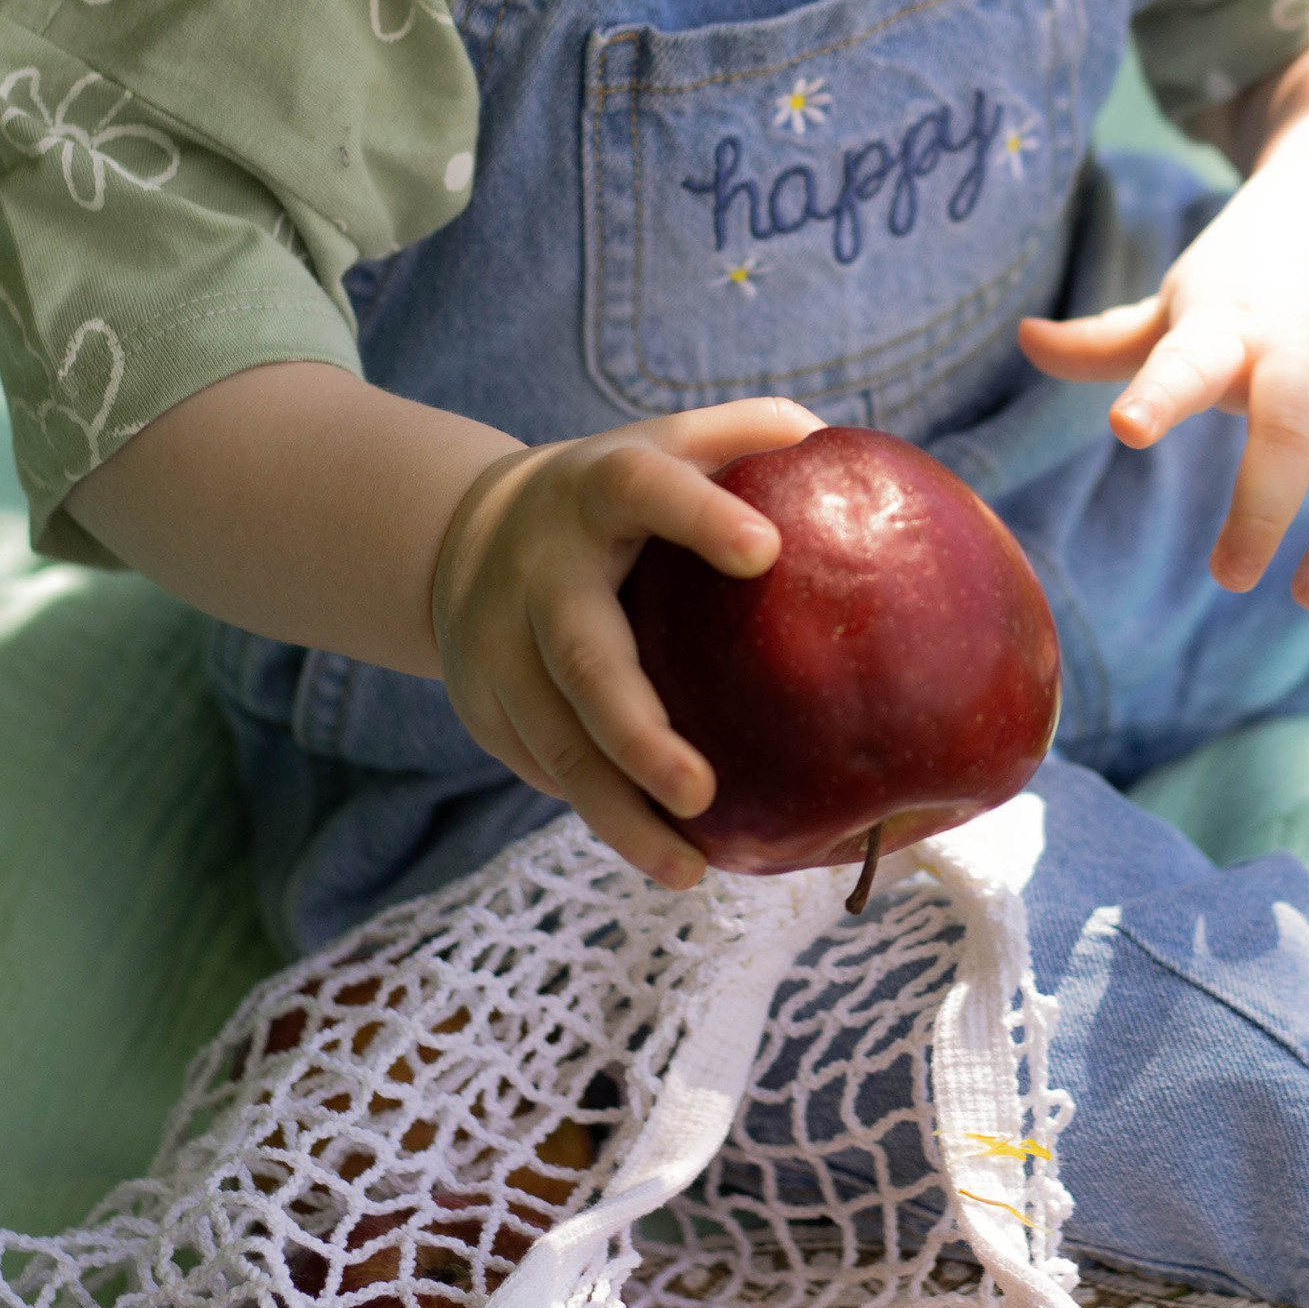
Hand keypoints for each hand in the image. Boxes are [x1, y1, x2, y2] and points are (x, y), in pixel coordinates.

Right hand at [431, 398, 821, 886]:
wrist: (462, 536)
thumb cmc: (614, 496)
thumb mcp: (664, 447)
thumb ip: (747, 437)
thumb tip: (846, 452)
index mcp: (594, 490)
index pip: (642, 487)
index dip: (698, 516)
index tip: (766, 552)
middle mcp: (538, 569)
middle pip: (582, 657)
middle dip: (637, 732)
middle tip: (702, 790)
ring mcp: (498, 647)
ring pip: (557, 744)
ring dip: (620, 814)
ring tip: (690, 870)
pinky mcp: (486, 710)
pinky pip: (549, 773)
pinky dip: (607, 818)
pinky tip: (669, 857)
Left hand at [1017, 169, 1308, 603]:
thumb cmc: (1255, 268)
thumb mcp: (1182, 296)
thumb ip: (1109, 341)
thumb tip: (1022, 338)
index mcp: (1223, 320)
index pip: (1185, 358)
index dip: (1158, 393)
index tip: (1126, 429)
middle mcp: (1301, 340)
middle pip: (1287, 435)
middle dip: (1260, 516)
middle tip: (1230, 578)